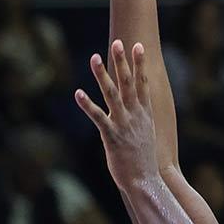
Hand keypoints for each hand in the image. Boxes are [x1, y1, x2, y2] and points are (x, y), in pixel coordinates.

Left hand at [74, 39, 166, 190]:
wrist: (145, 181)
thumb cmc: (143, 161)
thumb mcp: (145, 136)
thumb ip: (139, 120)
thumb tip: (136, 112)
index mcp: (145, 114)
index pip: (143, 83)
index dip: (140, 64)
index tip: (138, 45)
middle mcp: (135, 115)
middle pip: (128, 83)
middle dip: (122, 61)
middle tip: (118, 42)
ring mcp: (124, 124)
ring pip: (112, 94)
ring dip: (102, 75)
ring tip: (94, 57)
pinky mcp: (111, 136)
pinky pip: (98, 117)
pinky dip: (87, 104)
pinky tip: (78, 93)